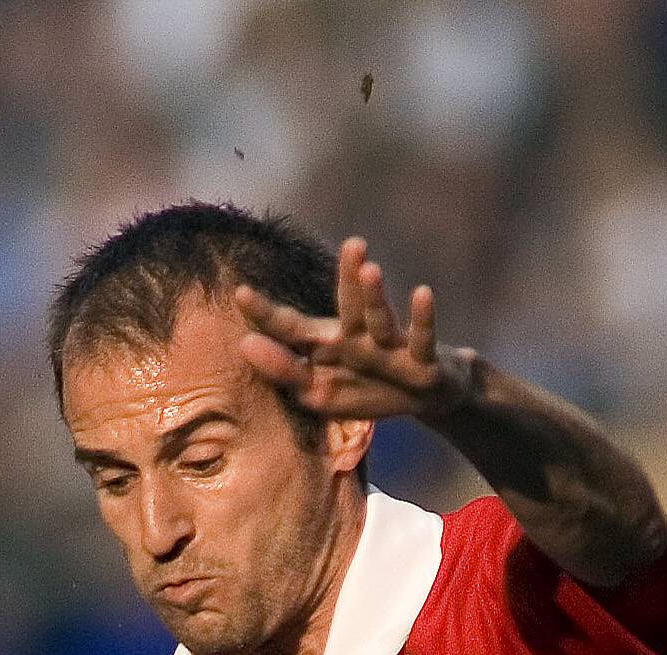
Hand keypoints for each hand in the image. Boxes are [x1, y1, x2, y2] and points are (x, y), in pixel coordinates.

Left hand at [233, 237, 461, 424]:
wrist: (426, 396)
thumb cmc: (368, 388)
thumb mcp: (320, 392)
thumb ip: (285, 372)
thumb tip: (244, 343)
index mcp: (327, 345)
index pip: (293, 327)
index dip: (268, 314)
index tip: (240, 293)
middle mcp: (357, 338)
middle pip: (346, 308)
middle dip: (345, 279)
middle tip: (347, 245)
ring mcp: (390, 347)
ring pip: (379, 318)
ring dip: (374, 295)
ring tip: (370, 268)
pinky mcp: (423, 360)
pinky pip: (422, 338)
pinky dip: (423, 318)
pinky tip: (422, 292)